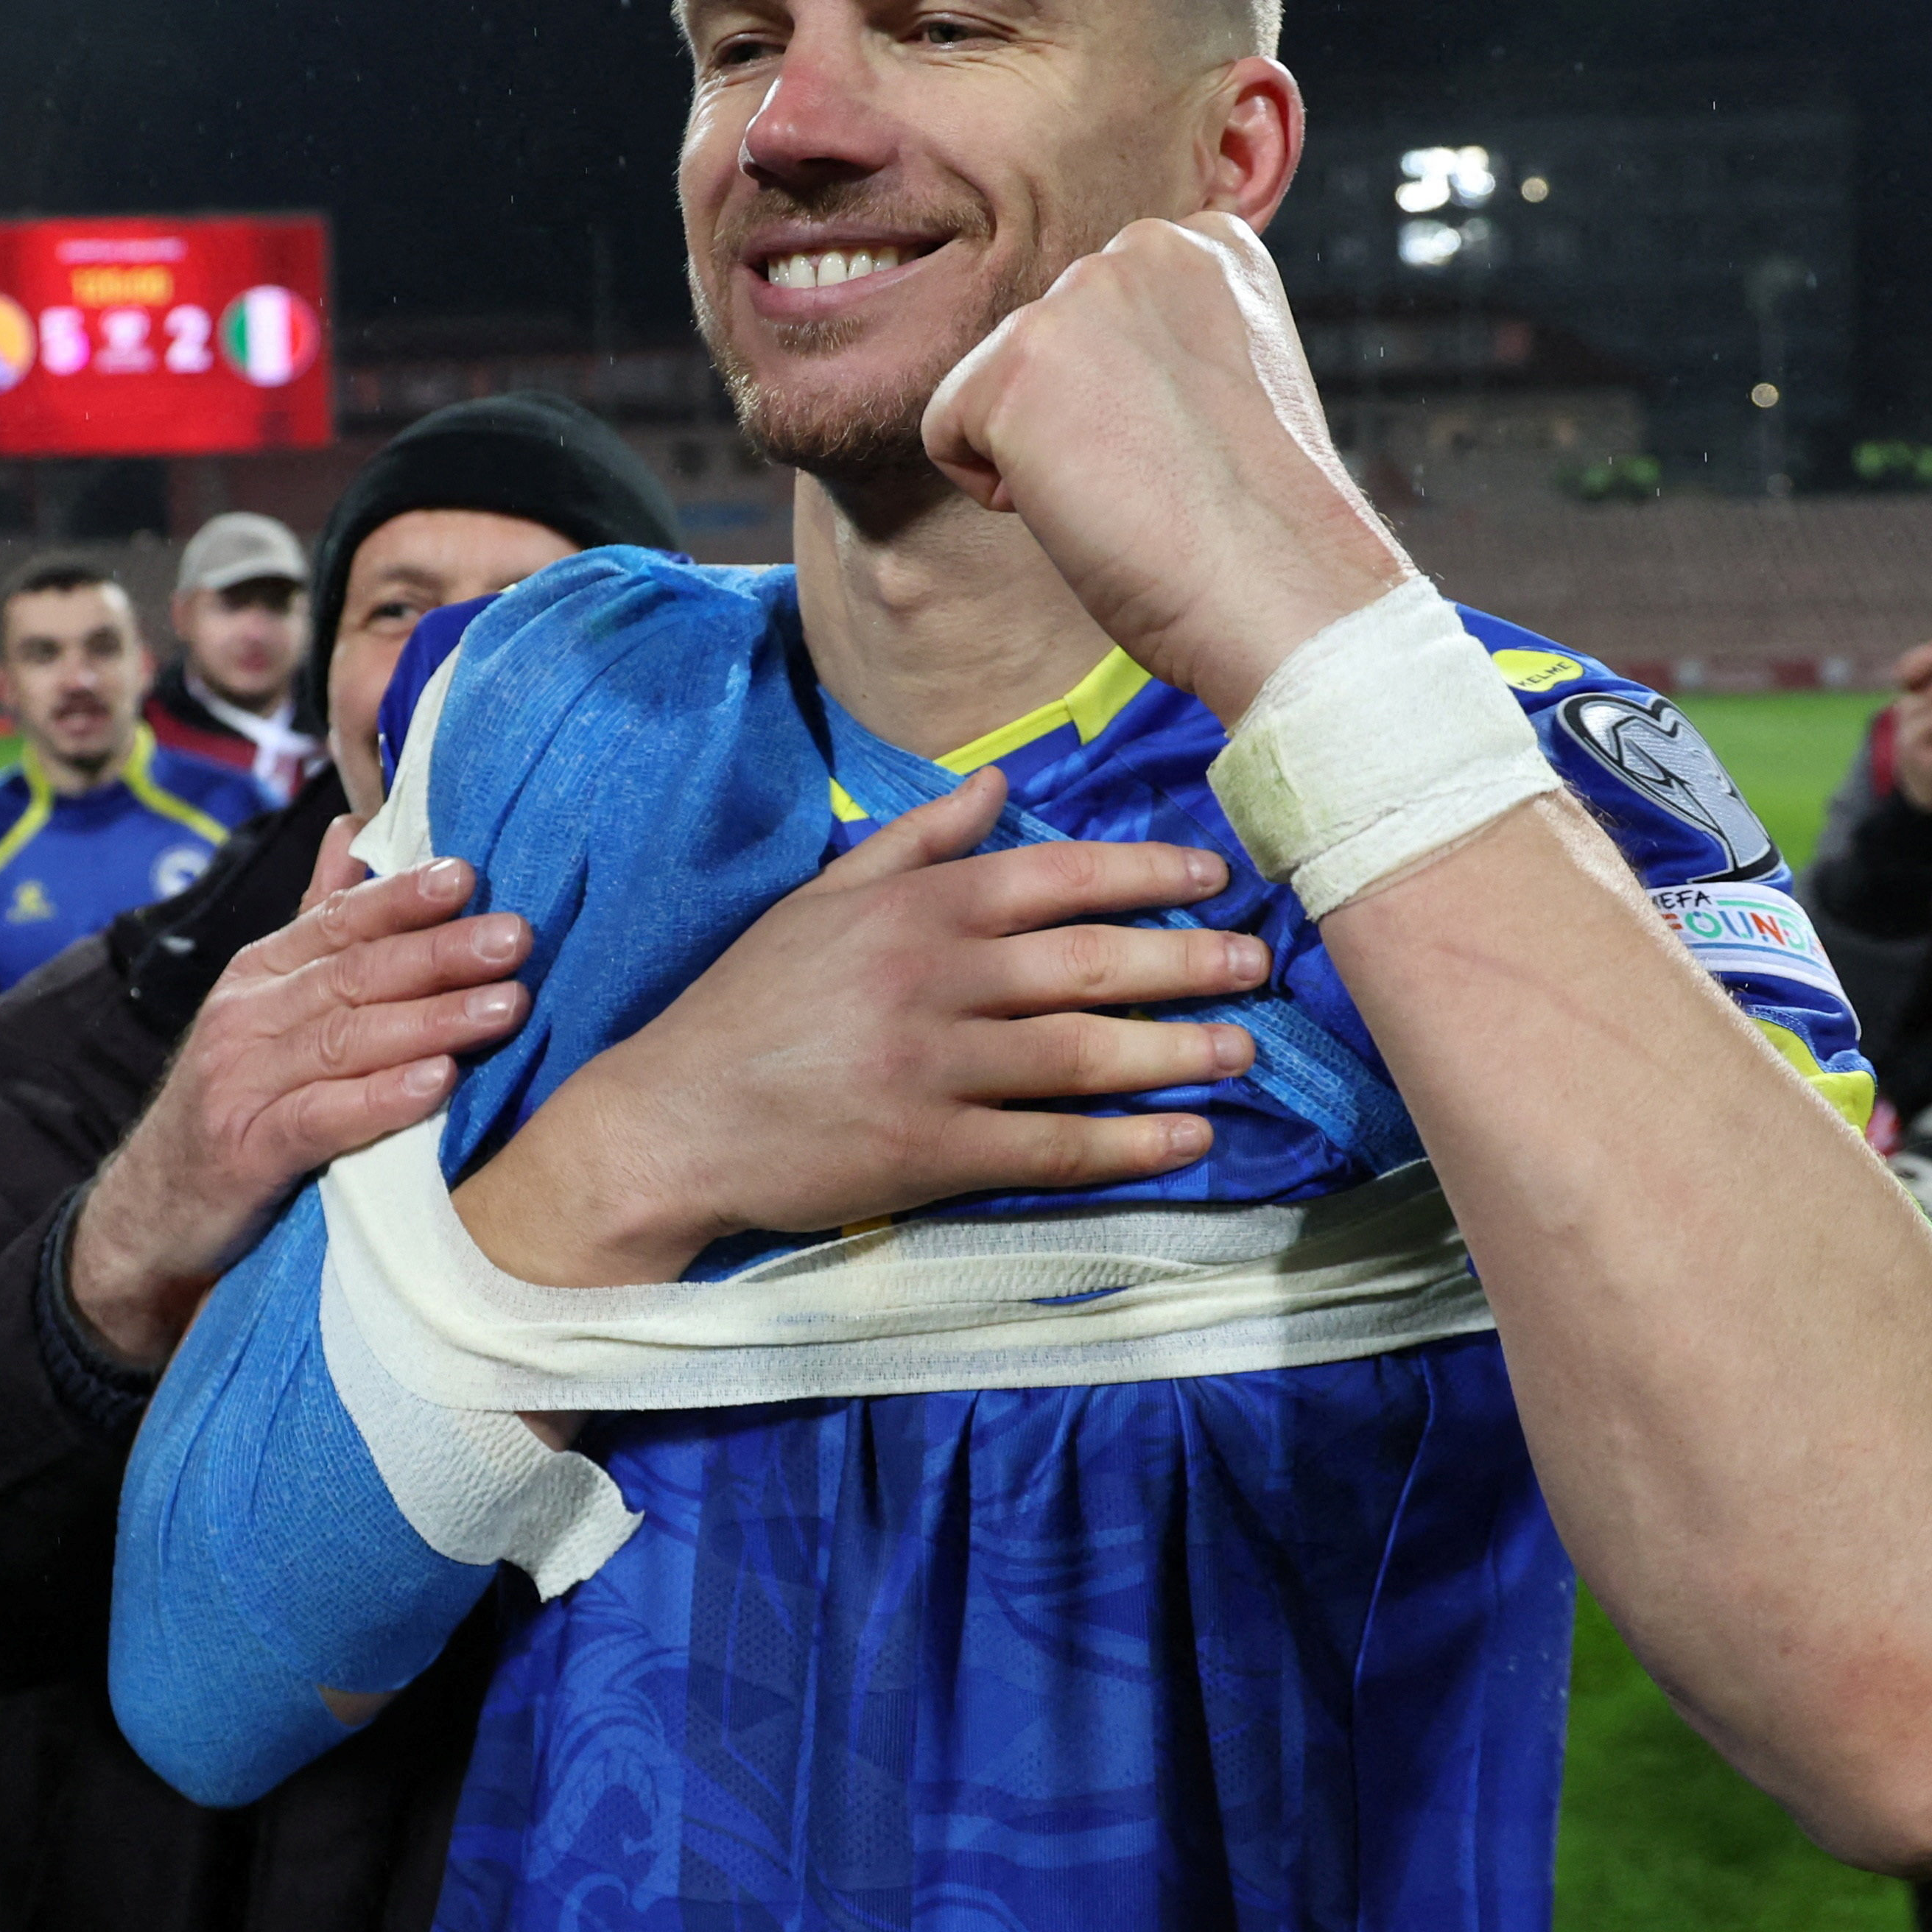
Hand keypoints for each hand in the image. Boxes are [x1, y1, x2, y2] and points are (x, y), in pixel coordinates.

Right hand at [68, 844, 532, 1367]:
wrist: (153, 1210)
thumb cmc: (238, 1098)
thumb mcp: (268, 1004)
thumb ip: (317, 921)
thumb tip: (355, 829)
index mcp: (261, 973)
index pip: (338, 921)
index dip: (401, 896)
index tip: (468, 876)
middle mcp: (247, 1017)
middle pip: (354, 975)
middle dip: (439, 952)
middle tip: (515, 939)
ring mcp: (242, 1082)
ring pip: (347, 1039)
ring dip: (433, 1020)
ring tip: (506, 1006)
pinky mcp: (247, 1150)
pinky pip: (322, 1118)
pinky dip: (381, 1100)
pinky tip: (438, 1083)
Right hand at [454, 769, 1266, 1288]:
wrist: (670, 1120)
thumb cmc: (750, 1005)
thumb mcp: (823, 898)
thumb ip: (917, 839)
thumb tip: (999, 780)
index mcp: (915, 909)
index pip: (1056, 876)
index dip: (1146, 876)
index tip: (1216, 880)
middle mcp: (933, 978)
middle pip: (1090, 963)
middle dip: (1188, 961)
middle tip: (1261, 963)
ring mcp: (933, 1067)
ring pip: (1084, 1054)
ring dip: (1177, 1051)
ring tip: (1243, 1049)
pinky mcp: (928, 1151)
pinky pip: (1051, 1147)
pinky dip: (1128, 1145)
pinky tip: (1189, 1140)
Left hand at [922, 214, 1409, 724]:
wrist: (1283, 589)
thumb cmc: (1261, 521)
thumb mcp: (1227, 381)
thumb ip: (1162, 338)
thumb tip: (1086, 368)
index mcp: (1210, 243)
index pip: (1103, 311)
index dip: (1132, 396)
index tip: (1196, 441)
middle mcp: (1142, 245)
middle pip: (1045, 346)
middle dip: (1081, 417)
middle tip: (1162, 472)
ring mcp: (1076, 297)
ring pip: (997, 386)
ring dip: (1045, 453)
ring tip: (1133, 487)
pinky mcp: (1015, 363)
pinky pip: (947, 434)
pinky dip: (996, 492)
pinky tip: (1088, 504)